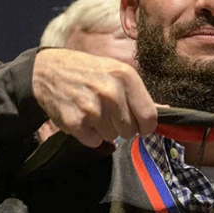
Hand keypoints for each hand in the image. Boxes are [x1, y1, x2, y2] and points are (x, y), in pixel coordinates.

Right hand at [32, 48, 157, 146]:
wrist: (47, 71)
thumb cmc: (87, 71)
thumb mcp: (116, 72)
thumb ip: (139, 94)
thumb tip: (166, 110)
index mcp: (126, 76)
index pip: (149, 117)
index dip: (145, 126)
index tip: (139, 124)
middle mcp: (111, 92)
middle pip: (131, 131)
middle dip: (121, 126)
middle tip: (107, 112)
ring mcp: (93, 108)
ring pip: (112, 137)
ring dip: (103, 129)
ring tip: (92, 110)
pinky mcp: (76, 122)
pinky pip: (94, 141)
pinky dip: (88, 134)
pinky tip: (81, 117)